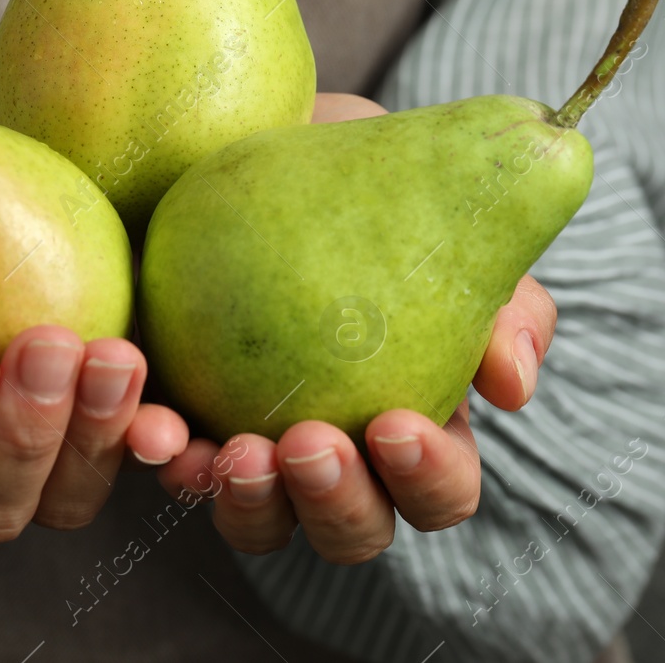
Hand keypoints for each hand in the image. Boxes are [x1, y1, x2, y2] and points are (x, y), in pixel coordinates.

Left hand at [152, 92, 558, 562]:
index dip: (427, 479)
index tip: (394, 423)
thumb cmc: (356, 180)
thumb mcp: (435, 209)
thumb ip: (498, 289)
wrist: (242, 133)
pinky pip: (164, 462)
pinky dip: (160, 454)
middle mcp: (333, 452)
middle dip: (334, 504)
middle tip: (307, 442)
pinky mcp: (172, 415)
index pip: (439, 489)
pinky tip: (153, 428)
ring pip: (257, 523)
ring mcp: (249, 446)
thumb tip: (511, 385)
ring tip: (232, 452)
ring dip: (250, 503)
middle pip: (351, 531)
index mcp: (411, 419)